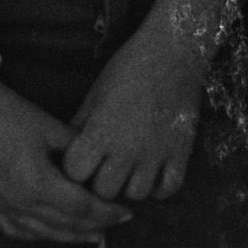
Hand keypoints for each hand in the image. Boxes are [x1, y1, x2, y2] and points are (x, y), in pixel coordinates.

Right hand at [0, 71, 132, 241]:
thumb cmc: (8, 112)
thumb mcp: (51, 127)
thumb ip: (78, 150)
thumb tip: (101, 163)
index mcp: (37, 183)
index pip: (82, 208)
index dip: (108, 212)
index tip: (127, 212)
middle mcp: (19, 201)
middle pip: (66, 224)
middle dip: (96, 225)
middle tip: (116, 223)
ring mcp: (1, 205)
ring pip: (43, 233)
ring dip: (71, 235)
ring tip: (92, 234)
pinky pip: (17, 230)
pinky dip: (38, 234)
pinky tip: (50, 231)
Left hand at [61, 14, 206, 201]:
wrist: (172, 53)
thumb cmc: (128, 68)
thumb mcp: (95, 93)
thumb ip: (80, 123)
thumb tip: (66, 148)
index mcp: (101, 132)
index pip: (75, 173)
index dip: (74, 167)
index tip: (79, 158)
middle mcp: (127, 150)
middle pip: (104, 191)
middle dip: (99, 180)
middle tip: (103, 166)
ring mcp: (156, 155)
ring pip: (135, 195)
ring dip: (128, 185)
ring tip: (127, 169)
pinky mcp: (180, 154)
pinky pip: (168, 189)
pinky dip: (158, 188)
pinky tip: (152, 173)